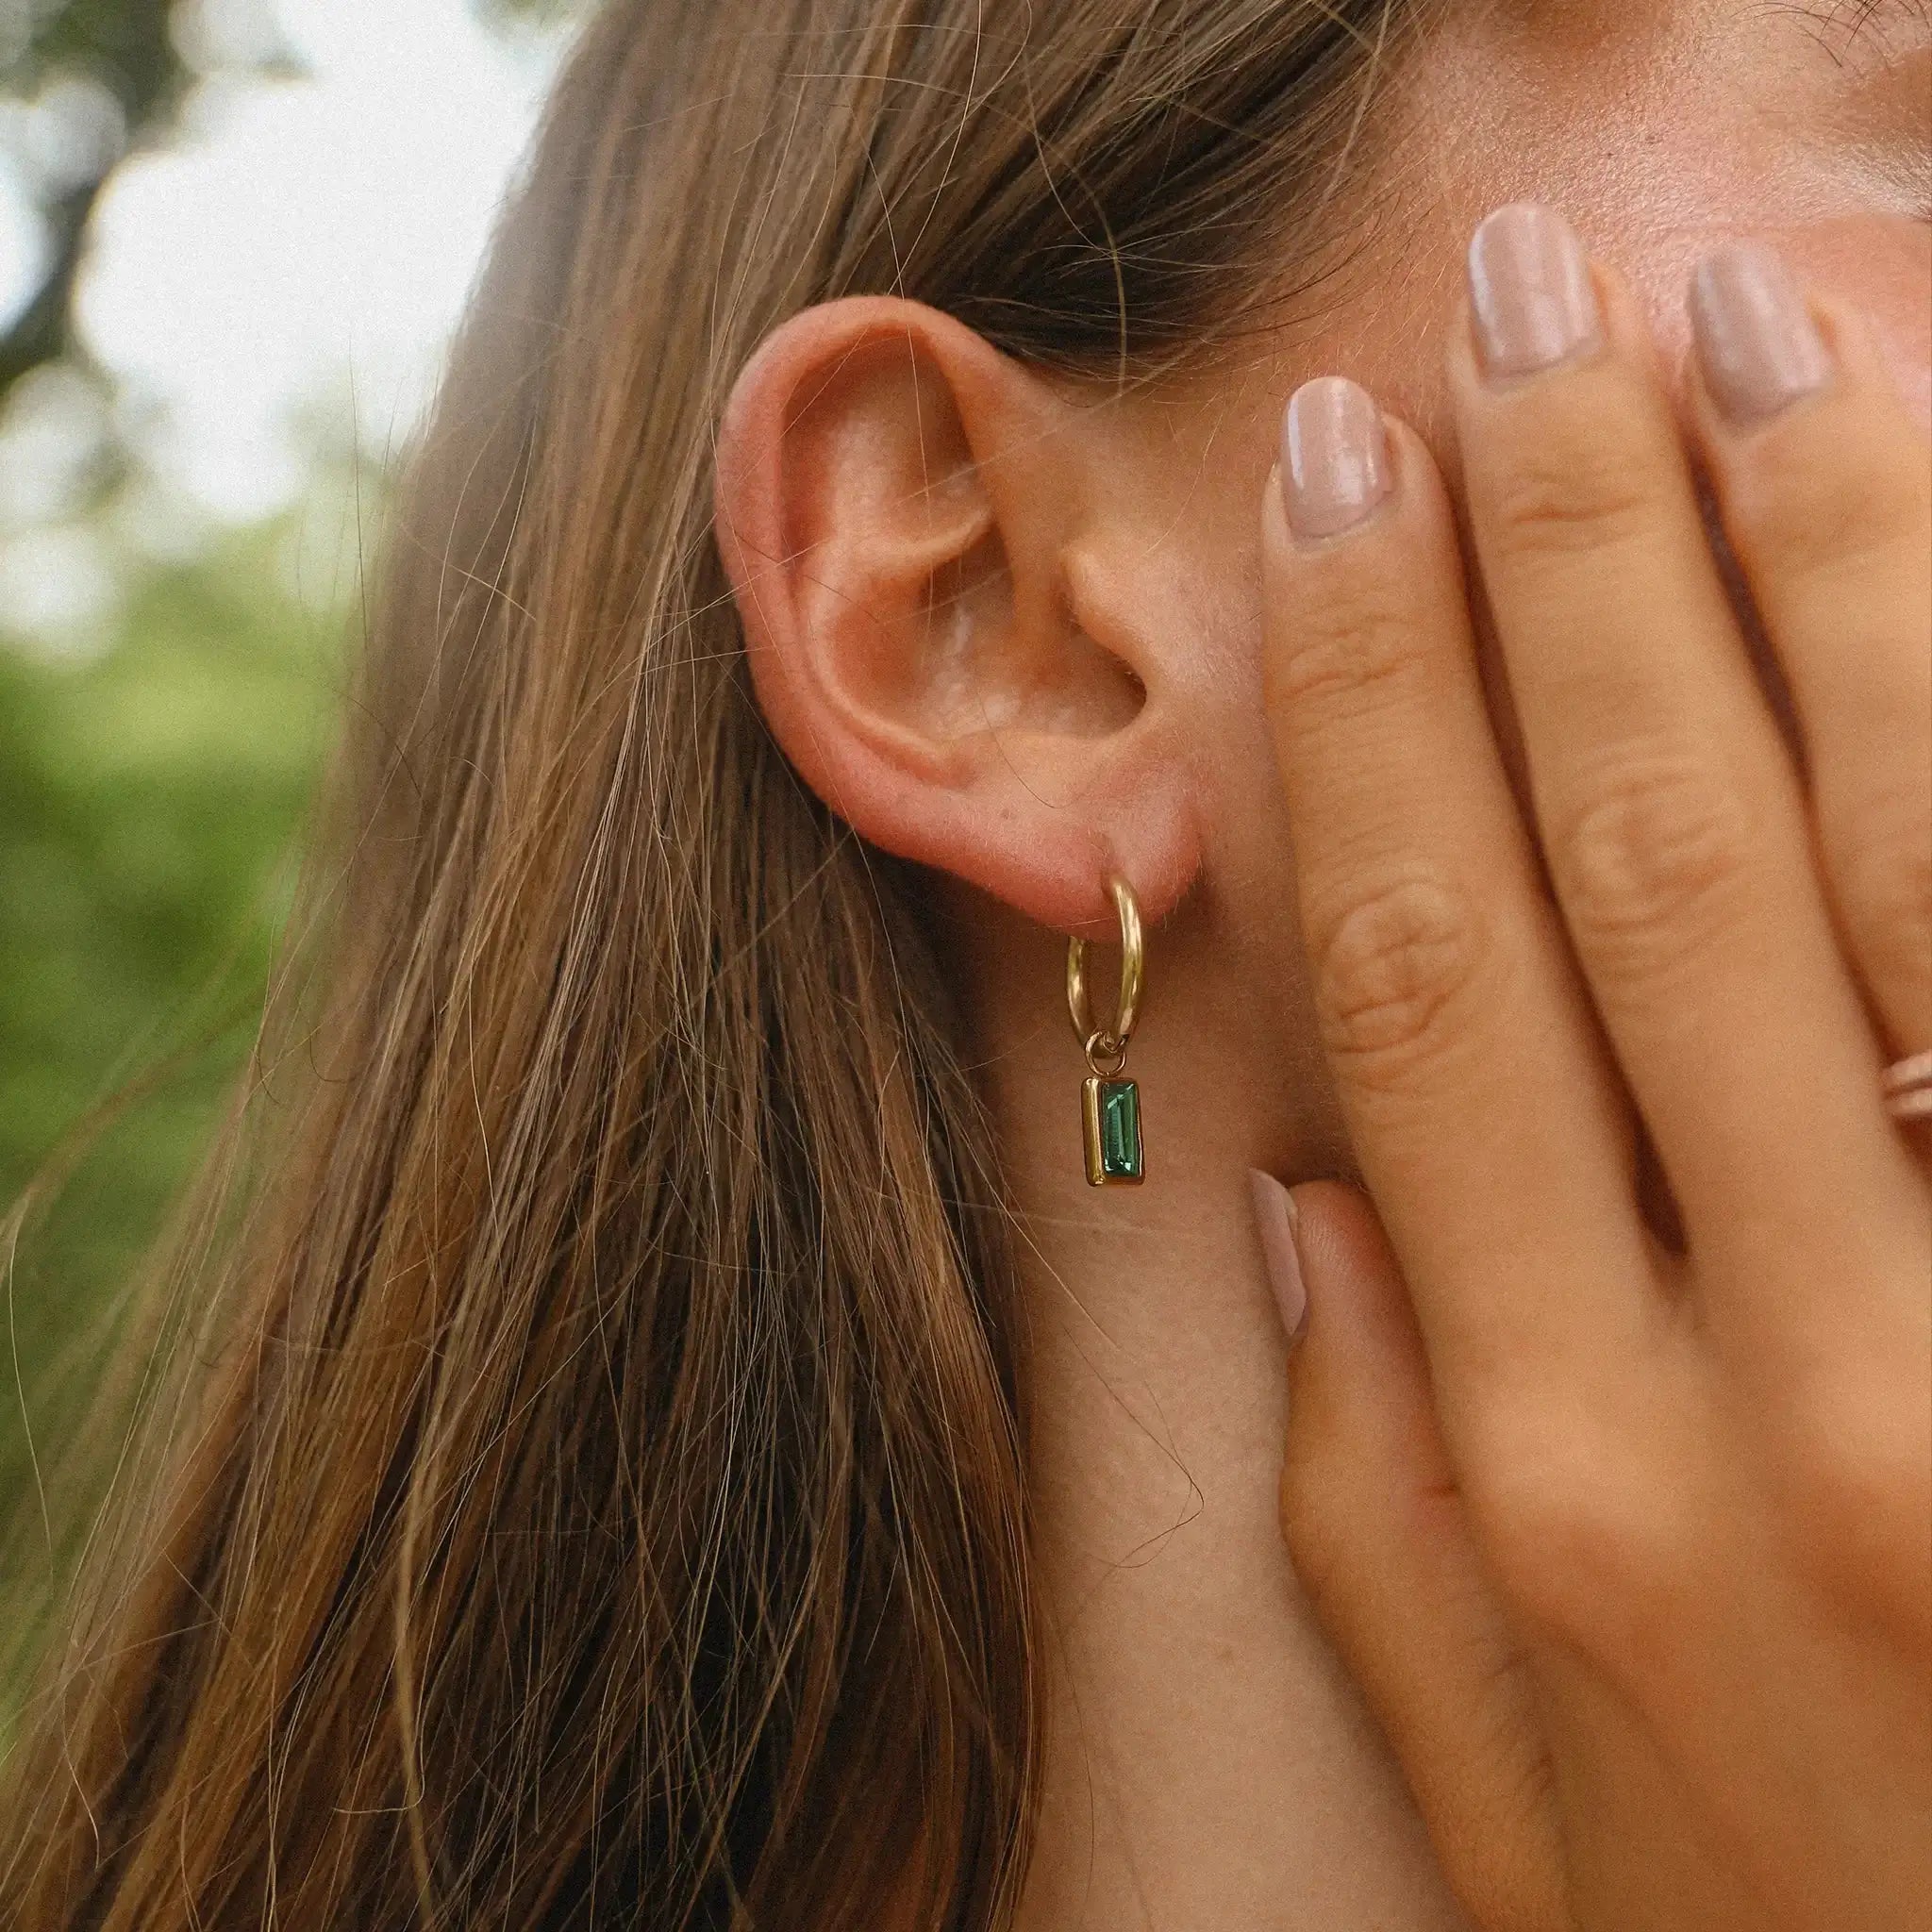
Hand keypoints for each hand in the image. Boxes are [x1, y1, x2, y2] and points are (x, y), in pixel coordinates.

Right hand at [1256, 205, 1930, 1931]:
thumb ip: (1374, 1511)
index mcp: (1569, 1480)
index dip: (1363, 691)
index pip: (1418, 973)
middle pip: (1637, 857)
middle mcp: (1799, 1386)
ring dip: (1803, 564)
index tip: (1328, 482)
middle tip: (1510, 306)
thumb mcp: (1511, 1816)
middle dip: (1557, 544)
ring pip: (1898, 858)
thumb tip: (1295, 1215)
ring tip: (1734, 332)